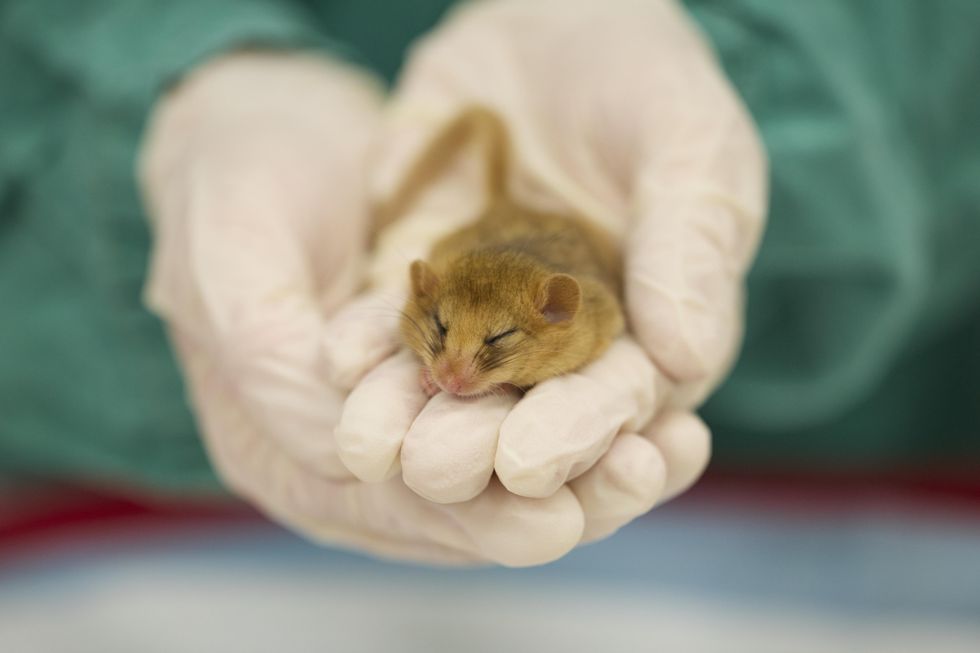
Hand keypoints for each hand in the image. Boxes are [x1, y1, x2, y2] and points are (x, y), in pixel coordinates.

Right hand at [139, 51, 626, 565]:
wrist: (267, 125)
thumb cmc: (230, 183)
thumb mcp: (228, 260)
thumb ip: (266, 362)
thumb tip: (353, 460)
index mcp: (281, 445)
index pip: (388, 509)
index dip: (474, 518)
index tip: (556, 516)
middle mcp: (353, 449)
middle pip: (466, 505)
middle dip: (557, 498)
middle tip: (639, 477)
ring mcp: (414, 407)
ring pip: (509, 463)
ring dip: (593, 463)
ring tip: (671, 449)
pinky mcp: (461, 359)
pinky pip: (529, 399)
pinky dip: (588, 405)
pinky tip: (657, 406)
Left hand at [323, 0, 766, 524]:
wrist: (553, 19)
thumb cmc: (644, 80)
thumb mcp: (687, 146)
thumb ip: (688, 244)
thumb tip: (688, 360)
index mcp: (647, 328)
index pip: (616, 399)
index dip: (577, 434)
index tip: (527, 463)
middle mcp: (564, 338)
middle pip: (525, 411)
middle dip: (479, 446)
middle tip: (433, 470)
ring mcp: (491, 312)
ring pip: (453, 379)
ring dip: (411, 414)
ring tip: (369, 444)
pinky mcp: (429, 276)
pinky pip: (397, 316)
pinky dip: (370, 340)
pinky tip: (337, 361)